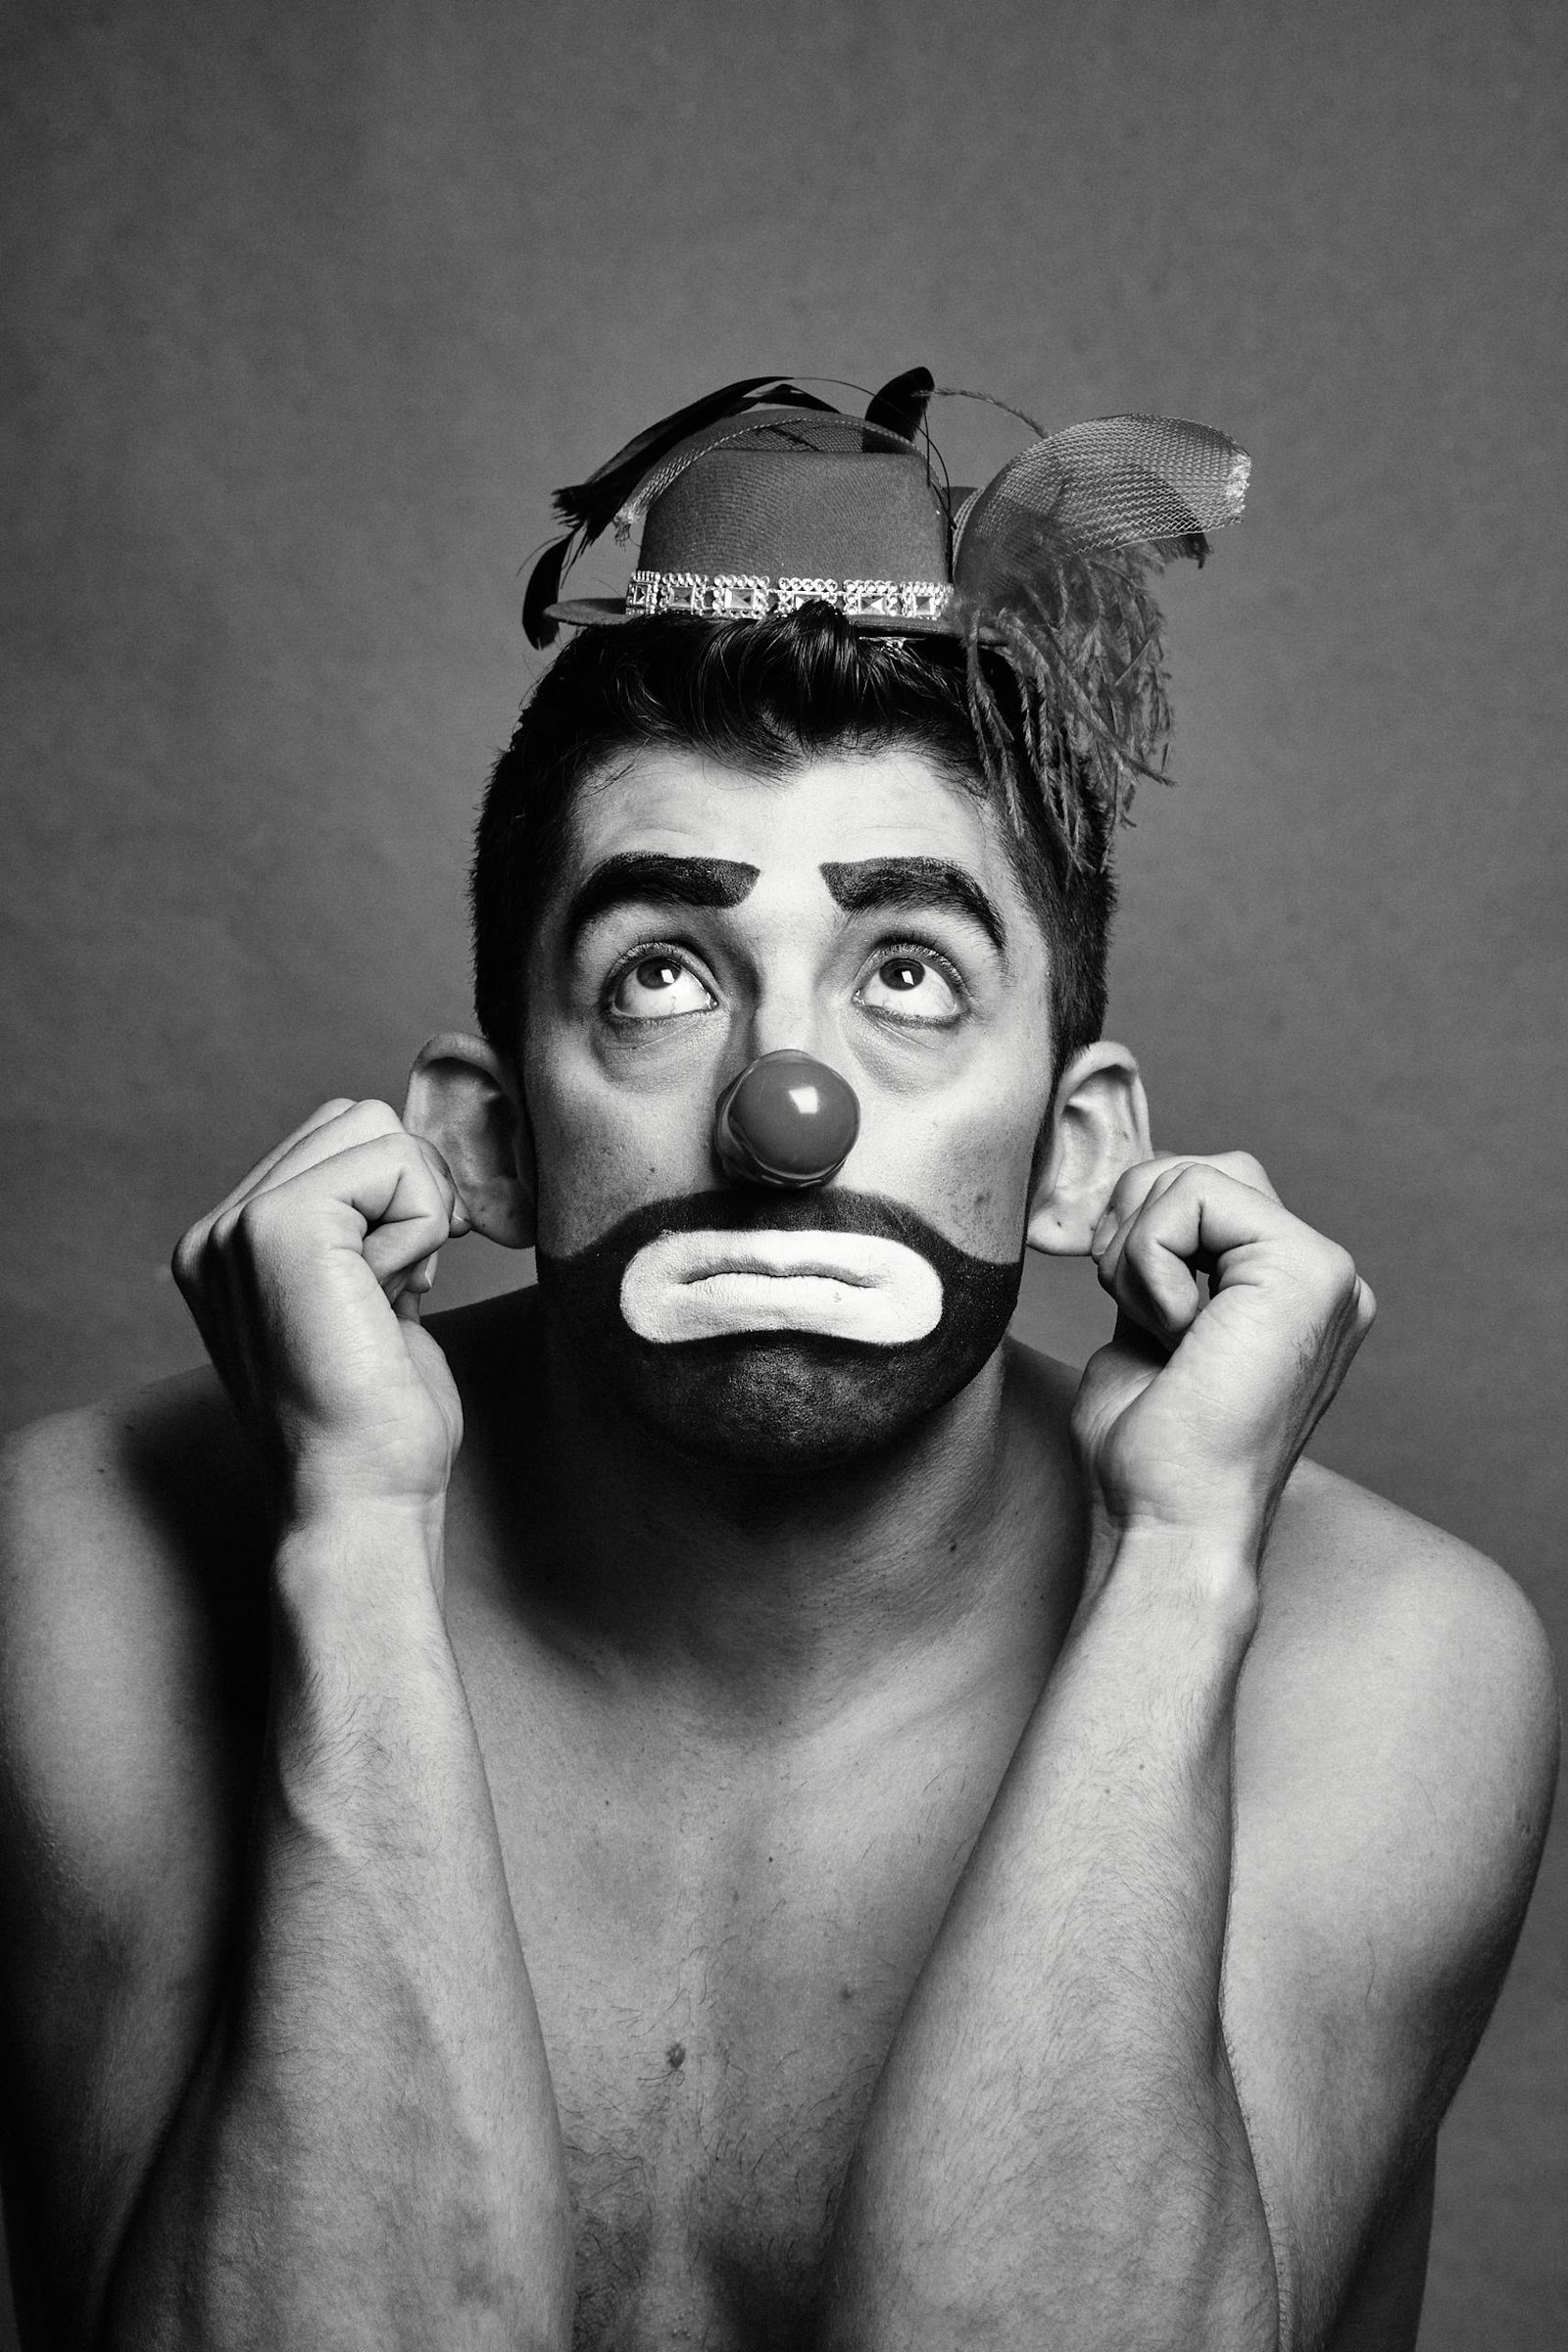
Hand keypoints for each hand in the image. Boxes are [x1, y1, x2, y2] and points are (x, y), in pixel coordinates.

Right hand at [173, 1099, 470, 1524]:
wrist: (355, 1499)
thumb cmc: (376, 1425)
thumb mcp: (368, 1304)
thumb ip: (367, 1235)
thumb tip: (419, 1168)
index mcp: (229, 1245)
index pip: (335, 1141)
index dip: (396, 1197)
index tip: (397, 1284)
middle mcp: (219, 1228)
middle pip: (356, 1118)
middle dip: (409, 1193)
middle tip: (398, 1287)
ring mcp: (239, 1223)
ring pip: (377, 1128)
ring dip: (416, 1209)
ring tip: (386, 1295)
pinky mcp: (279, 1225)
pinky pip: (397, 1163)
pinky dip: (420, 1226)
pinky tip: (388, 1298)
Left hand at [1071, 1152, 1373, 1562]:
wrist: (1172, 1522)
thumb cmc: (1149, 1455)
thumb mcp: (1147, 1334)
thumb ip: (1159, 1267)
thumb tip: (1124, 1203)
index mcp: (1288, 1293)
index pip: (1204, 1193)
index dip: (1138, 1227)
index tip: (1119, 1299)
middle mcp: (1321, 1278)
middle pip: (1202, 1169)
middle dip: (1132, 1224)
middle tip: (1132, 1313)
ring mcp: (1325, 1272)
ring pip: (1194, 1174)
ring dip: (1137, 1250)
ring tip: (1162, 1333)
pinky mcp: (1309, 1270)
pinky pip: (1193, 1195)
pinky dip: (1150, 1260)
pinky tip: (1178, 1334)